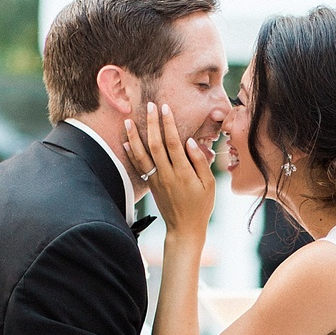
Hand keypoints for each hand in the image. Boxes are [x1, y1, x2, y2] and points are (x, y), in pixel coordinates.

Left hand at [124, 102, 215, 239]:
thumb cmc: (201, 206)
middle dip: (151, 124)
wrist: (184, 228)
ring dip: (134, 136)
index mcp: (183, 173)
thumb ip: (200, 162)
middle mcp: (167, 175)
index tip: (165, 108)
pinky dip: (131, 153)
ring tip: (128, 120)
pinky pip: (138, 166)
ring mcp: (156, 180)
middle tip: (149, 106)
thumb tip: (190, 142)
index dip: (168, 124)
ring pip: (142, 155)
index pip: (173, 143)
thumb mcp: (208, 185)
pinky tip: (126, 142)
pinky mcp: (151, 185)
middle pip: (155, 145)